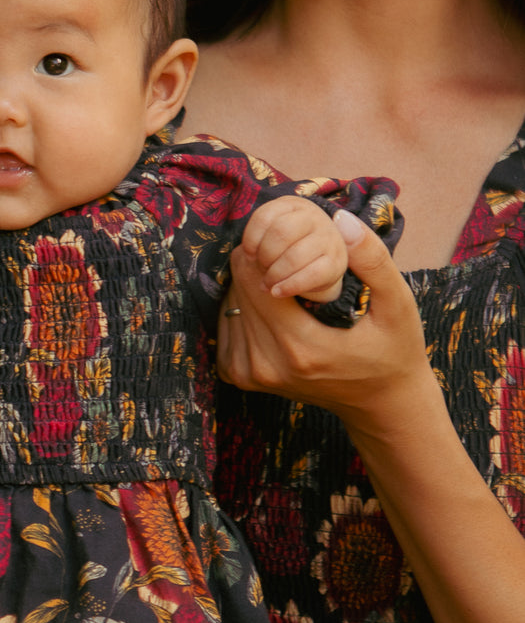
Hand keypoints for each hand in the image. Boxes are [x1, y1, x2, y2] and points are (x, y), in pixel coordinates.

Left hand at [218, 209, 435, 435]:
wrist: (379, 403)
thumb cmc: (393, 350)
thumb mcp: (398, 304)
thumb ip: (373, 260)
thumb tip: (340, 219)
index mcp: (301, 348)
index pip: (255, 278)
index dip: (267, 249)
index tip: (290, 242)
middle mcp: (267, 365)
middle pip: (238, 288)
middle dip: (259, 263)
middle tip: (288, 256)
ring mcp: (250, 375)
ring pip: (229, 304)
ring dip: (249, 285)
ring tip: (284, 282)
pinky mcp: (240, 377)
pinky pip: (225, 325)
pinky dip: (242, 308)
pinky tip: (271, 307)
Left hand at [239, 195, 346, 302]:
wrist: (320, 261)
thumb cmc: (288, 246)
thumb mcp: (272, 234)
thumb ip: (258, 237)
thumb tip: (249, 256)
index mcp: (293, 205)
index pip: (264, 216)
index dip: (251, 239)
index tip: (250, 254)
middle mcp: (314, 216)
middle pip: (280, 233)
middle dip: (265, 256)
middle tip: (263, 268)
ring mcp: (328, 238)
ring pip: (294, 257)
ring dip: (274, 275)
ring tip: (268, 283)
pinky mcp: (336, 262)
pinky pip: (310, 275)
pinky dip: (289, 287)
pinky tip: (277, 292)